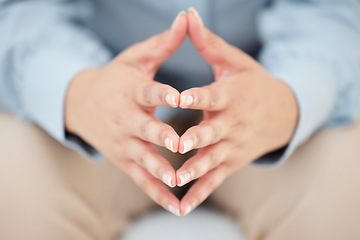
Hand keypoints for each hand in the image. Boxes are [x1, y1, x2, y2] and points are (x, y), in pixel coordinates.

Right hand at [64, 12, 186, 215]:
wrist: (83, 102)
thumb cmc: (117, 78)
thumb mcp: (137, 59)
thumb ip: (164, 43)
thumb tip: (187, 17)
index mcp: (130, 91)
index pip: (148, 91)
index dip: (163, 93)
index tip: (179, 97)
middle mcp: (125, 119)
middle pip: (144, 129)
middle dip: (160, 136)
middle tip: (178, 143)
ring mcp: (123, 142)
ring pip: (143, 158)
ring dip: (158, 170)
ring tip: (176, 181)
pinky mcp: (124, 160)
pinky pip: (142, 179)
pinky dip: (157, 193)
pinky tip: (176, 206)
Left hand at [176, 8, 298, 215]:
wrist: (280, 113)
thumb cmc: (252, 84)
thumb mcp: (234, 62)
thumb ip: (208, 43)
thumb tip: (188, 15)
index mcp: (231, 95)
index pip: (212, 95)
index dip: (196, 96)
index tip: (178, 98)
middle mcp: (232, 123)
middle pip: (213, 131)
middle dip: (196, 137)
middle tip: (177, 143)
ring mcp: (232, 145)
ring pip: (212, 159)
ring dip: (196, 170)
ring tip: (178, 179)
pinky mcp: (231, 162)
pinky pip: (214, 180)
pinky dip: (200, 193)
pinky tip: (182, 206)